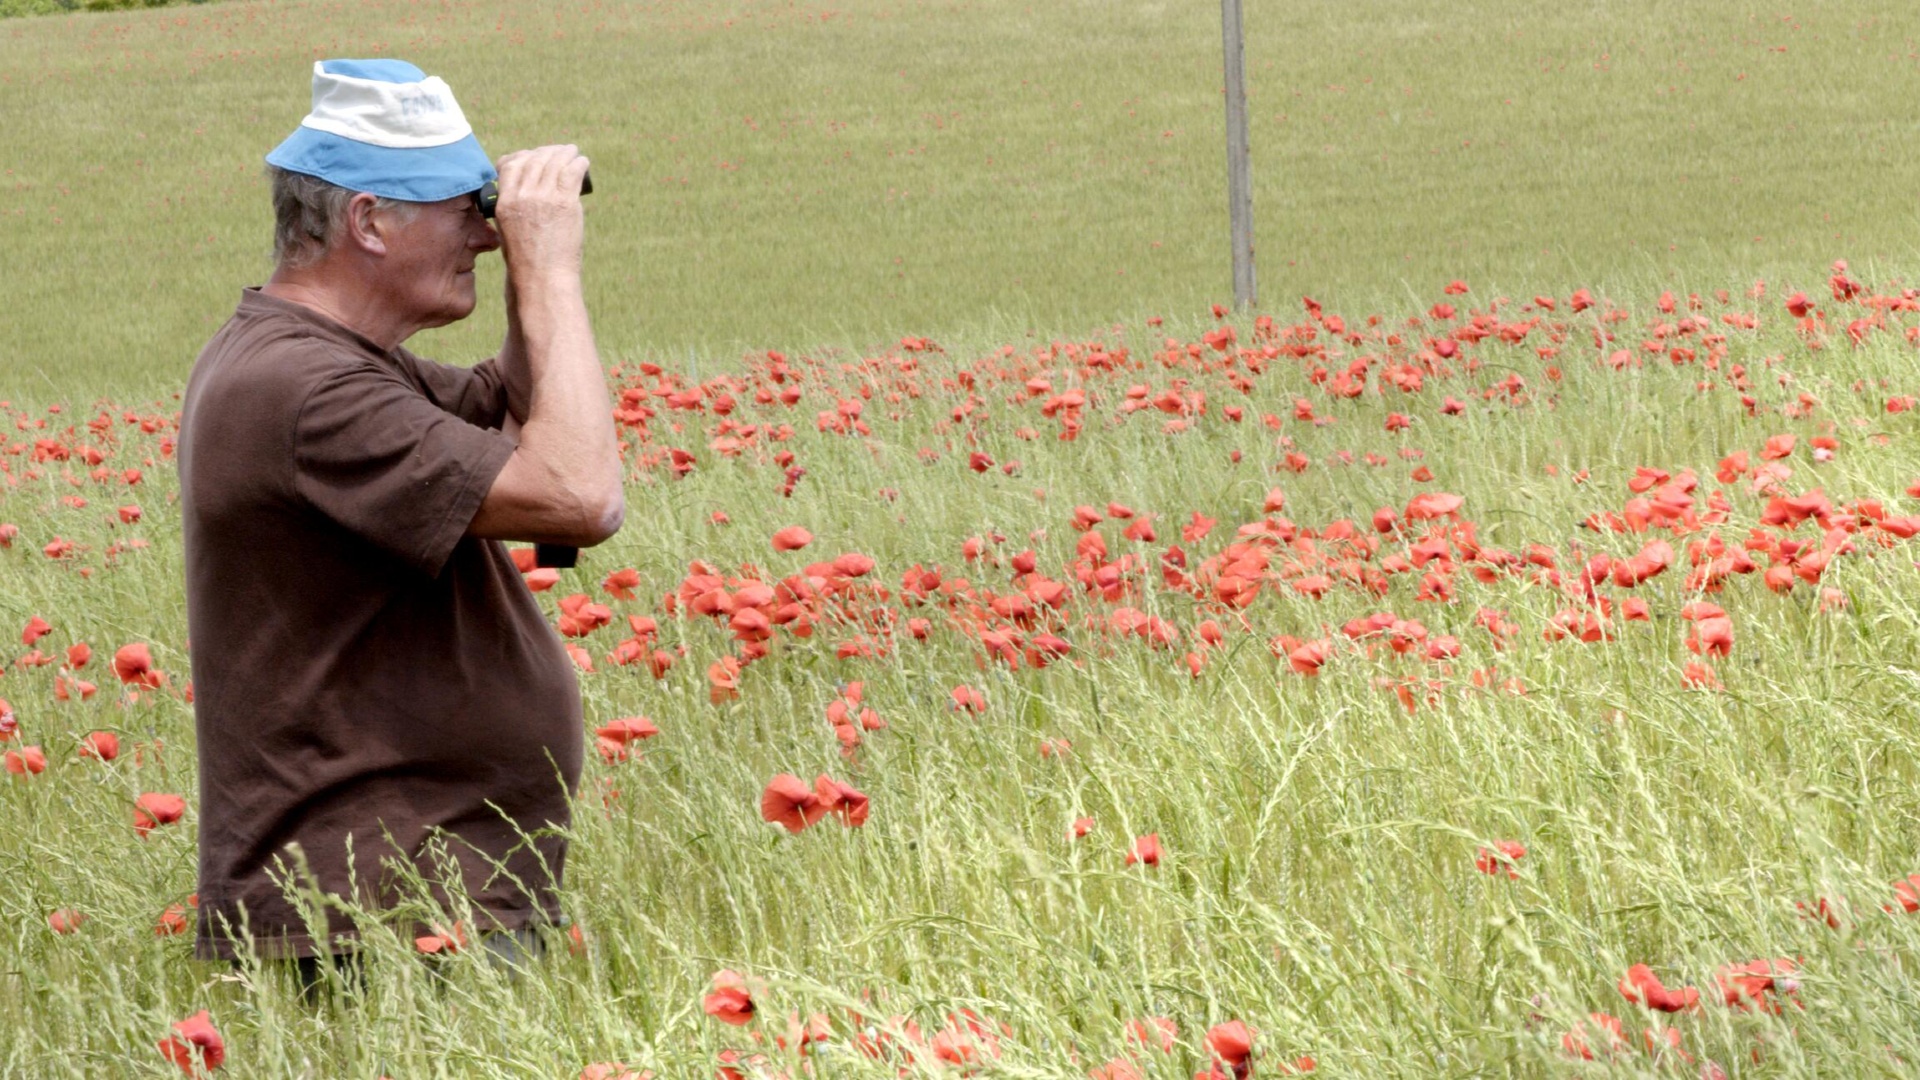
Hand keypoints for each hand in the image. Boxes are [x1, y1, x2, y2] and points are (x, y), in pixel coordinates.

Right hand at [491, 144, 589, 289]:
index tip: (534, 155)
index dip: (524, 155)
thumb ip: (515, 206)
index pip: (510, 164)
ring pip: (554, 162)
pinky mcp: (564, 203)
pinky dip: (579, 163)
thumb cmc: (528, 260)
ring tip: (573, 152)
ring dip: (566, 153)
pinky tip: (583, 162)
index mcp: (504, 201)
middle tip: (560, 151)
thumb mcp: (509, 228)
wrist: (543, 278)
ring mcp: (543, 198)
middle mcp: (521, 196)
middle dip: (548, 152)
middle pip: (534, 159)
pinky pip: (572, 172)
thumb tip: (531, 188)